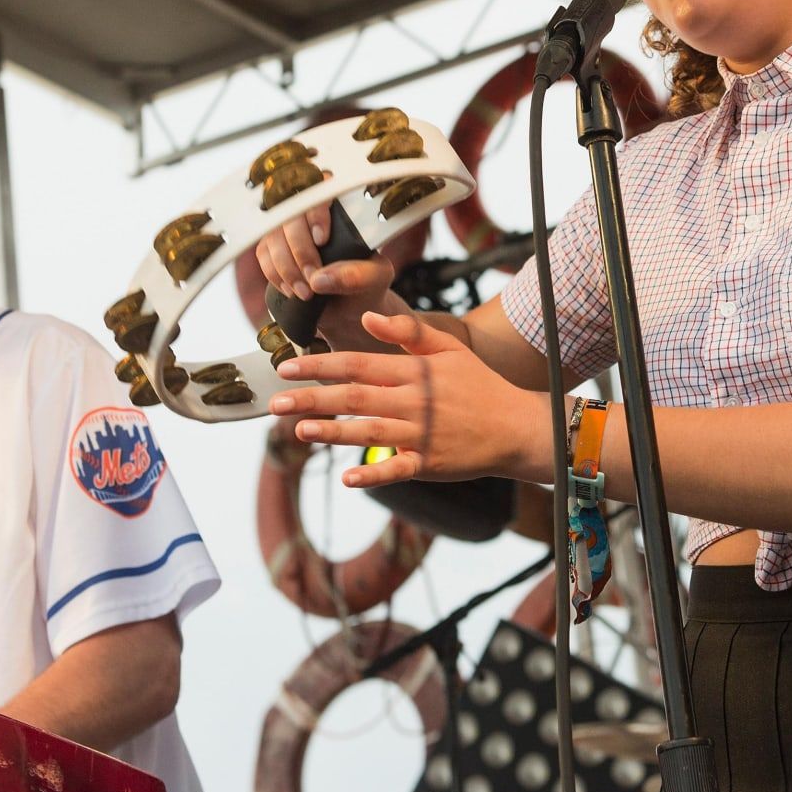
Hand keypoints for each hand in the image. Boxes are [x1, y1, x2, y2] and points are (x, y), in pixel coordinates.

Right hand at [255, 204, 395, 348]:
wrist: (348, 305)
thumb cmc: (366, 282)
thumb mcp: (376, 278)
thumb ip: (358, 275)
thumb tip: (320, 278)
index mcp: (341, 207)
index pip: (322, 190)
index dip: (316, 212)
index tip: (322, 240)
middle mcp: (311, 212)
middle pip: (292, 215)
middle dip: (300, 251)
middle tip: (313, 279)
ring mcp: (288, 228)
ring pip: (273, 235)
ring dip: (286, 267)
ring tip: (306, 293)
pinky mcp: (272, 246)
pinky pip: (263, 254)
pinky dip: (275, 274)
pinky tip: (291, 289)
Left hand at [268, 311, 550, 486]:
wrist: (517, 426)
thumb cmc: (479, 384)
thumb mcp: (448, 347)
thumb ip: (407, 331)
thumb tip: (366, 317)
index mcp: (414, 371)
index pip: (358, 364)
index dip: (320, 364)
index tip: (287, 366)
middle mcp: (413, 401)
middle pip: (355, 397)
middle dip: (313, 398)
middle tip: (275, 401)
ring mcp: (421, 434)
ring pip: (369, 431)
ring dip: (333, 431)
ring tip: (299, 430)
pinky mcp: (430, 464)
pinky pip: (397, 469)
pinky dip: (374, 472)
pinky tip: (348, 475)